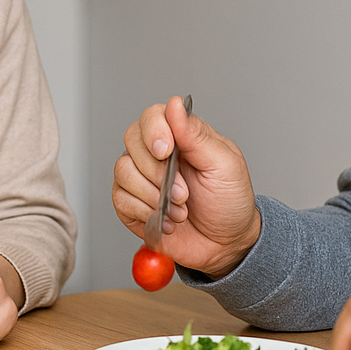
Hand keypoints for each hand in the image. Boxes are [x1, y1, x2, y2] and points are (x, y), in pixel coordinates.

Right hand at [112, 96, 261, 277]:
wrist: (226, 244)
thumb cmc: (230, 202)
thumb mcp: (224, 165)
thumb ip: (197, 135)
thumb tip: (175, 105)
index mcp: (181, 136)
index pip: (152, 116)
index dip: (154, 131)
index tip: (165, 152)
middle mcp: (157, 153)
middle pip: (132, 140)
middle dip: (157, 172)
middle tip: (183, 193)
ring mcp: (141, 177)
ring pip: (123, 170)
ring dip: (153, 196)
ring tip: (179, 210)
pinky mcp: (131, 203)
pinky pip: (120, 199)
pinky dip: (145, 212)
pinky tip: (166, 220)